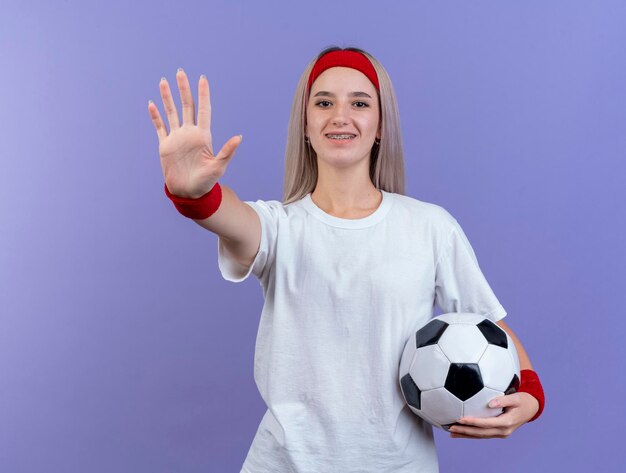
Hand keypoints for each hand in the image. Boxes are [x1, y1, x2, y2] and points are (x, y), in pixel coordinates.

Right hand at [148, 69, 241, 197]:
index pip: (203, 110)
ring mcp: (177, 138)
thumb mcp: (218, 167)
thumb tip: (239, 137)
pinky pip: (160, 127)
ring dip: (167, 97)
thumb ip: (227, 151)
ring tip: (164, 81)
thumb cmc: (206, 182)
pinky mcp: (166, 145)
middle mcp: (190, 133)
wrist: (189, 193)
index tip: (202, 78)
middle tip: (180, 72)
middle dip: (183, 89)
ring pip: (171, 112)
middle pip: (186, 106)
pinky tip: (152, 104)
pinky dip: (155, 116)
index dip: (203, 94)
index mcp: (203, 136)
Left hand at [448, 392, 538, 438]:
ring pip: (480, 436)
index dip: (473, 422)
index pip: (486, 424)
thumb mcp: (516, 398)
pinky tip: (461, 433)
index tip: (461, 419)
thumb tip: (490, 402)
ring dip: (466, 435)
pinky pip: (483, 434)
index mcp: (507, 422)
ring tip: (451, 432)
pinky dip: (472, 434)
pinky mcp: (498, 432)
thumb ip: (503, 400)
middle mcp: (503, 431)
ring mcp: (501, 433)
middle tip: (451, 428)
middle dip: (465, 431)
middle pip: (481, 433)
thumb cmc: (522, 400)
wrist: (531, 408)